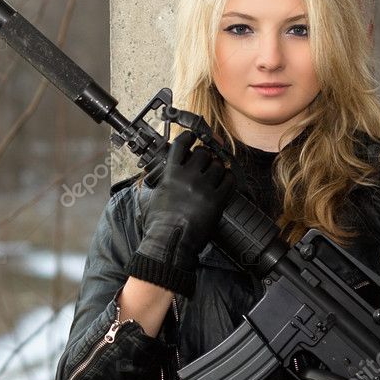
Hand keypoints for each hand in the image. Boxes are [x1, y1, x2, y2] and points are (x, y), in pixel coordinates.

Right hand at [125, 130, 235, 296]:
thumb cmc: (157, 223)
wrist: (169, 243)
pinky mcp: (217, 200)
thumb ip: (156, 182)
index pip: (181, 144)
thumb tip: (156, 176)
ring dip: (217, 167)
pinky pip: (229, 180)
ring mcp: (204, 188)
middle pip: (203, 152)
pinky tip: (223, 183)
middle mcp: (188, 177)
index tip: (192, 136)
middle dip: (204, 156)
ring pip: (218, 165)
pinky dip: (228, 179)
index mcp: (171, 174)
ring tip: (213, 175)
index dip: (188, 137)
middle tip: (204, 163)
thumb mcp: (150, 197)